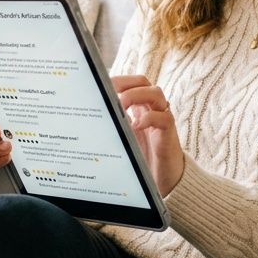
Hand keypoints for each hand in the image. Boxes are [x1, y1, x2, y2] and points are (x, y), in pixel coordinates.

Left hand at [112, 75, 183, 196]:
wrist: (163, 178)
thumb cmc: (141, 155)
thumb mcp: (123, 136)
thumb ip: (113, 123)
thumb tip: (89, 115)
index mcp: (139, 106)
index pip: (131, 83)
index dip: (117, 80)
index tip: (101, 83)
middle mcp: (152, 108)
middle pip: (143, 82)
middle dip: (125, 83)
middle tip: (109, 92)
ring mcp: (162, 118)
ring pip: (156, 93)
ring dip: (136, 95)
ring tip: (122, 106)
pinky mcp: (169, 133)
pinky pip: (164, 118)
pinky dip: (149, 118)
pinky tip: (135, 126)